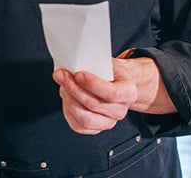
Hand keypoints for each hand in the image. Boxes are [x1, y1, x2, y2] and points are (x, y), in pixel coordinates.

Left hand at [52, 56, 174, 134]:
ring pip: (85, 119)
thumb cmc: (112, 72)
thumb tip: (74, 62)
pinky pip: (78, 126)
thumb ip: (95, 64)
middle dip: (74, 89)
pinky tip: (67, 98)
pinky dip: (68, 111)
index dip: (93, 85)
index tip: (78, 74)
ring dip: (69, 100)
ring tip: (63, 86)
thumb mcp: (108, 62)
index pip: (113, 93)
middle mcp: (120, 111)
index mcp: (129, 92)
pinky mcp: (95, 129)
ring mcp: (109, 122)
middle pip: (94, 105)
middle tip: (62, 75)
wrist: (117, 84)